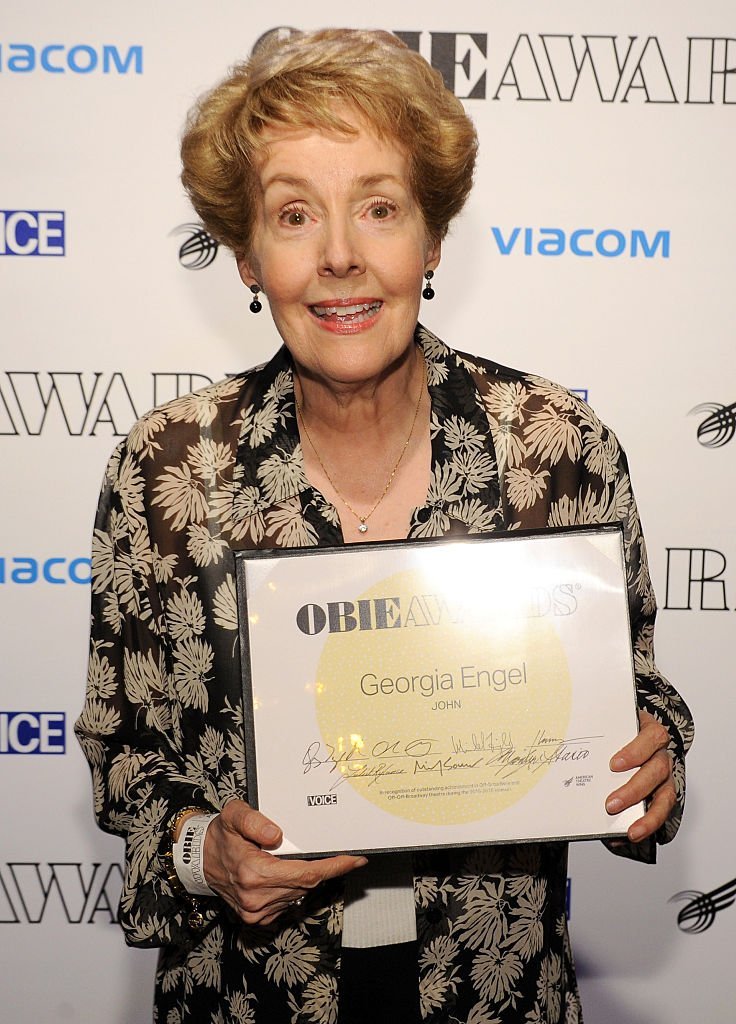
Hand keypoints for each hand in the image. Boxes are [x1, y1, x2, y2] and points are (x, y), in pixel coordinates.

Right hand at [202, 799, 366, 925]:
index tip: (356, 859)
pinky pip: (288, 901)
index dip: (334, 868)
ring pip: (299, 893)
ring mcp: (256, 911)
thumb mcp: (233, 815)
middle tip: (342, 853)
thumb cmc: (220, 835)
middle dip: (326, 869)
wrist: (199, 859)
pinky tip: (290, 872)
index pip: (306, 874)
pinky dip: (295, 886)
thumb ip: (254, 821)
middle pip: (307, 884)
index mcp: (253, 873)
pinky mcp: (257, 917)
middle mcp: (255, 898)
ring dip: (308, 877)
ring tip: (306, 858)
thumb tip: (277, 834)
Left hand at [606, 710, 675, 842]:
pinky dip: (644, 826)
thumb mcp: (612, 726)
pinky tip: (627, 836)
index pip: (652, 737)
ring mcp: (665, 776)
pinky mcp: (662, 794)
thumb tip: (571, 747)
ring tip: (631, 832)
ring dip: (648, 817)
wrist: (628, 731)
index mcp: (650, 733)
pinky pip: (659, 813)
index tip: (614, 765)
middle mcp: (661, 755)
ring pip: (665, 797)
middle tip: (611, 804)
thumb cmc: (619, 730)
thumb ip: (599, 734)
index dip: (635, 752)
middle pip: (657, 771)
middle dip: (633, 790)